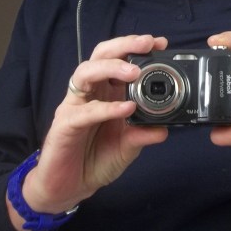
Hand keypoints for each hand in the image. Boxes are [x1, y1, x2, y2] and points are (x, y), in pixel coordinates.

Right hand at [8, 35, 168, 230]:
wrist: (68, 187)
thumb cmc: (94, 160)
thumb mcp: (127, 147)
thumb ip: (143, 134)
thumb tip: (165, 128)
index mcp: (106, 92)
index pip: (119, 59)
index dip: (136, 48)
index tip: (159, 42)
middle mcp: (90, 93)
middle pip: (100, 55)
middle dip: (124, 45)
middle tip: (147, 44)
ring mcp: (75, 106)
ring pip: (86, 72)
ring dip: (111, 67)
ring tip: (134, 71)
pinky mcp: (65, 124)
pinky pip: (85, 111)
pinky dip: (106, 108)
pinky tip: (125, 108)